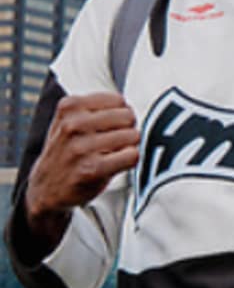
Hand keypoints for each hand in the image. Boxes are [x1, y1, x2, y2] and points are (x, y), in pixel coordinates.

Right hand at [24, 93, 140, 250]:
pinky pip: (132, 155)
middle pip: (128, 117)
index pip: (118, 100)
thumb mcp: (69, 120)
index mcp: (69, 106)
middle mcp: (73, 124)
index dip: (122, 114)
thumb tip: (130, 106)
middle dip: (128, 129)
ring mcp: (82, 147)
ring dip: (129, 146)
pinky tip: (117, 164)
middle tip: (116, 142)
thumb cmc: (67, 151)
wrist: (47, 186)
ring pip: (132, 136)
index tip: (113, 126)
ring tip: (113, 154)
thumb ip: (96, 108)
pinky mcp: (93, 169)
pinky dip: (130, 160)